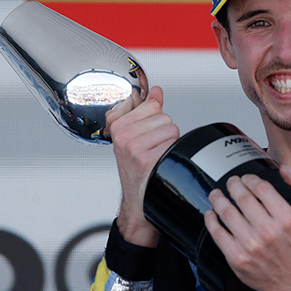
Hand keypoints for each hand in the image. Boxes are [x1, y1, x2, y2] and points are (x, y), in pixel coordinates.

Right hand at [105, 85, 179, 245]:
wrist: (138, 199)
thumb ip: (146, 110)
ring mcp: (133, 148)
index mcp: (117, 125)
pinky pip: (172, 144)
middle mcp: (122, 136)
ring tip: (157, 155)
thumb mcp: (134, 136)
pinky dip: (172, 153)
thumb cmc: (136, 168)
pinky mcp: (145, 159)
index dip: (154, 120)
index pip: (151, 104)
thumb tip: (156, 91)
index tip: (145, 133)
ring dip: (169, 143)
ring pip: (171, 129)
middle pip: (164, 117)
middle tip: (152, 148)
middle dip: (163, 132)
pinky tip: (160, 163)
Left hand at [204, 165, 290, 290]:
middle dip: (234, 185)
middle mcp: (268, 232)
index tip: (247, 179)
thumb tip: (286, 169)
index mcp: (286, 219)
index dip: (250, 179)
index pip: (260, 187)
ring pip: (227, 212)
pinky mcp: (236, 257)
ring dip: (218, 198)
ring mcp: (250, 245)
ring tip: (217, 194)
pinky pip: (217, 233)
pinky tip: (212, 214)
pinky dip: (211, 220)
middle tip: (232, 183)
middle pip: (242, 197)